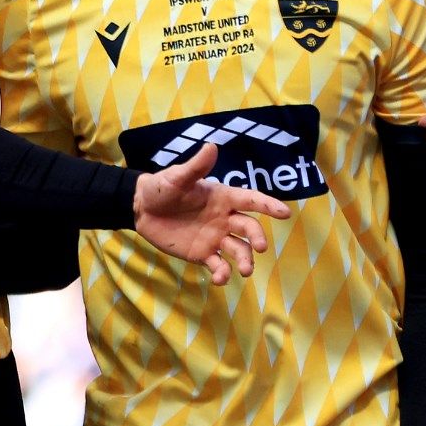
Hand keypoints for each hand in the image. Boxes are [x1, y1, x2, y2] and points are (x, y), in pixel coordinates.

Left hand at [132, 144, 292, 284]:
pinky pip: (218, 265)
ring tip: (245, 271)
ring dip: (245, 261)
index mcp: (222, 198)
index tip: (285, 213)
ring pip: (238, 250)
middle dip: (257, 238)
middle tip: (259, 248)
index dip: (268, 205)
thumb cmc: (162, 188)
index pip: (250, 200)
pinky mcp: (203, 254)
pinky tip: (219, 279)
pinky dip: (222, 273)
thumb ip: (195, 167)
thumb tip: (212, 146)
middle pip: (249, 228)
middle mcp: (224, 219)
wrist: (141, 209)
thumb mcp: (177, 177)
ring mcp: (215, 238)